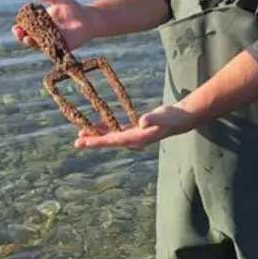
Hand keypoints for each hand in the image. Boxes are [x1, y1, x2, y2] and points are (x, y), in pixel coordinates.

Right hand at [12, 0, 93, 50]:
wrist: (89, 19)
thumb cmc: (73, 8)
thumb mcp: (59, 0)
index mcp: (40, 23)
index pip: (26, 27)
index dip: (19, 28)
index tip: (16, 26)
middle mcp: (44, 34)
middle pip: (29, 37)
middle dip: (21, 36)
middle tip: (19, 33)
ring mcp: (52, 41)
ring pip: (38, 45)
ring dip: (32, 43)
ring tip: (28, 39)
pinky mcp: (62, 47)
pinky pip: (52, 50)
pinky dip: (47, 48)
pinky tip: (43, 45)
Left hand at [73, 103, 195, 150]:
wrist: (181, 118)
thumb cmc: (173, 117)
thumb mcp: (163, 116)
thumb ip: (152, 118)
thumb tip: (142, 121)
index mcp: (138, 138)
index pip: (114, 141)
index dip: (99, 141)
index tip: (85, 142)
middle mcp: (134, 140)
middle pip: (109, 142)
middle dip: (93, 141)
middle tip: (76, 142)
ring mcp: (134, 136)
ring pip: (111, 137)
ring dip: (97, 136)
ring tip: (81, 135)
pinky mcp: (134, 130)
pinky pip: (116, 131)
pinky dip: (106, 129)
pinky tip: (96, 127)